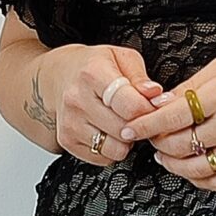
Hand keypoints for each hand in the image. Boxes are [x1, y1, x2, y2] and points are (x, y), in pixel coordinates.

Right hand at [38, 43, 163, 164]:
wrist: (60, 75)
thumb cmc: (93, 67)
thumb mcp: (122, 58)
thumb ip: (141, 78)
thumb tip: (156, 96)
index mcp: (93, 74)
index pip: (130, 106)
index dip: (148, 110)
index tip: (151, 107)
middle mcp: (77, 100)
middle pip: (124, 130)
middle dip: (138, 126)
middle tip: (136, 115)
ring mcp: (70, 123)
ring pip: (116, 149)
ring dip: (125, 140)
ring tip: (121, 122)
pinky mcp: (68, 141)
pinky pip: (104, 158)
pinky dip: (112, 148)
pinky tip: (108, 131)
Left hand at [117, 55, 215, 189]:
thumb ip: (191, 87)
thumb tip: (157, 105)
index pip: (172, 116)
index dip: (145, 126)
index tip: (129, 130)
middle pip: (179, 144)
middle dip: (158, 143)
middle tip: (151, 139)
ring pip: (194, 168)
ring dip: (172, 164)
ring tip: (165, 155)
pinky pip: (215, 182)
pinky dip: (196, 178)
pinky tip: (189, 167)